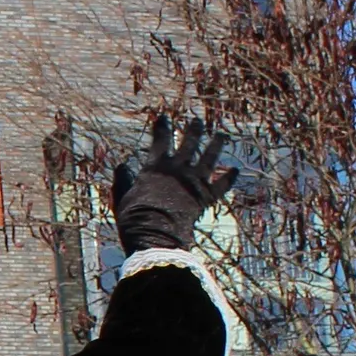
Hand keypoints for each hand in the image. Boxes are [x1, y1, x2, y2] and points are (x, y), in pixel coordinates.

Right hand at [107, 115, 237, 258]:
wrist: (156, 237)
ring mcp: (194, 181)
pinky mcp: (207, 196)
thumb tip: (121, 166)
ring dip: (216, 144)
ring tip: (221, 135)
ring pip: (210, 157)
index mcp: (156, 166)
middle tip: (196, 121)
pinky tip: (235, 170)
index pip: (160, 139)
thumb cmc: (134, 220)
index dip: (162, 127)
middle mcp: (178, 169)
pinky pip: (222, 184)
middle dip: (194, 129)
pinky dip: (229, 177)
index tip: (163, 118)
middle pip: (190, 142)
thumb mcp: (122, 199)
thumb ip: (123, 181)